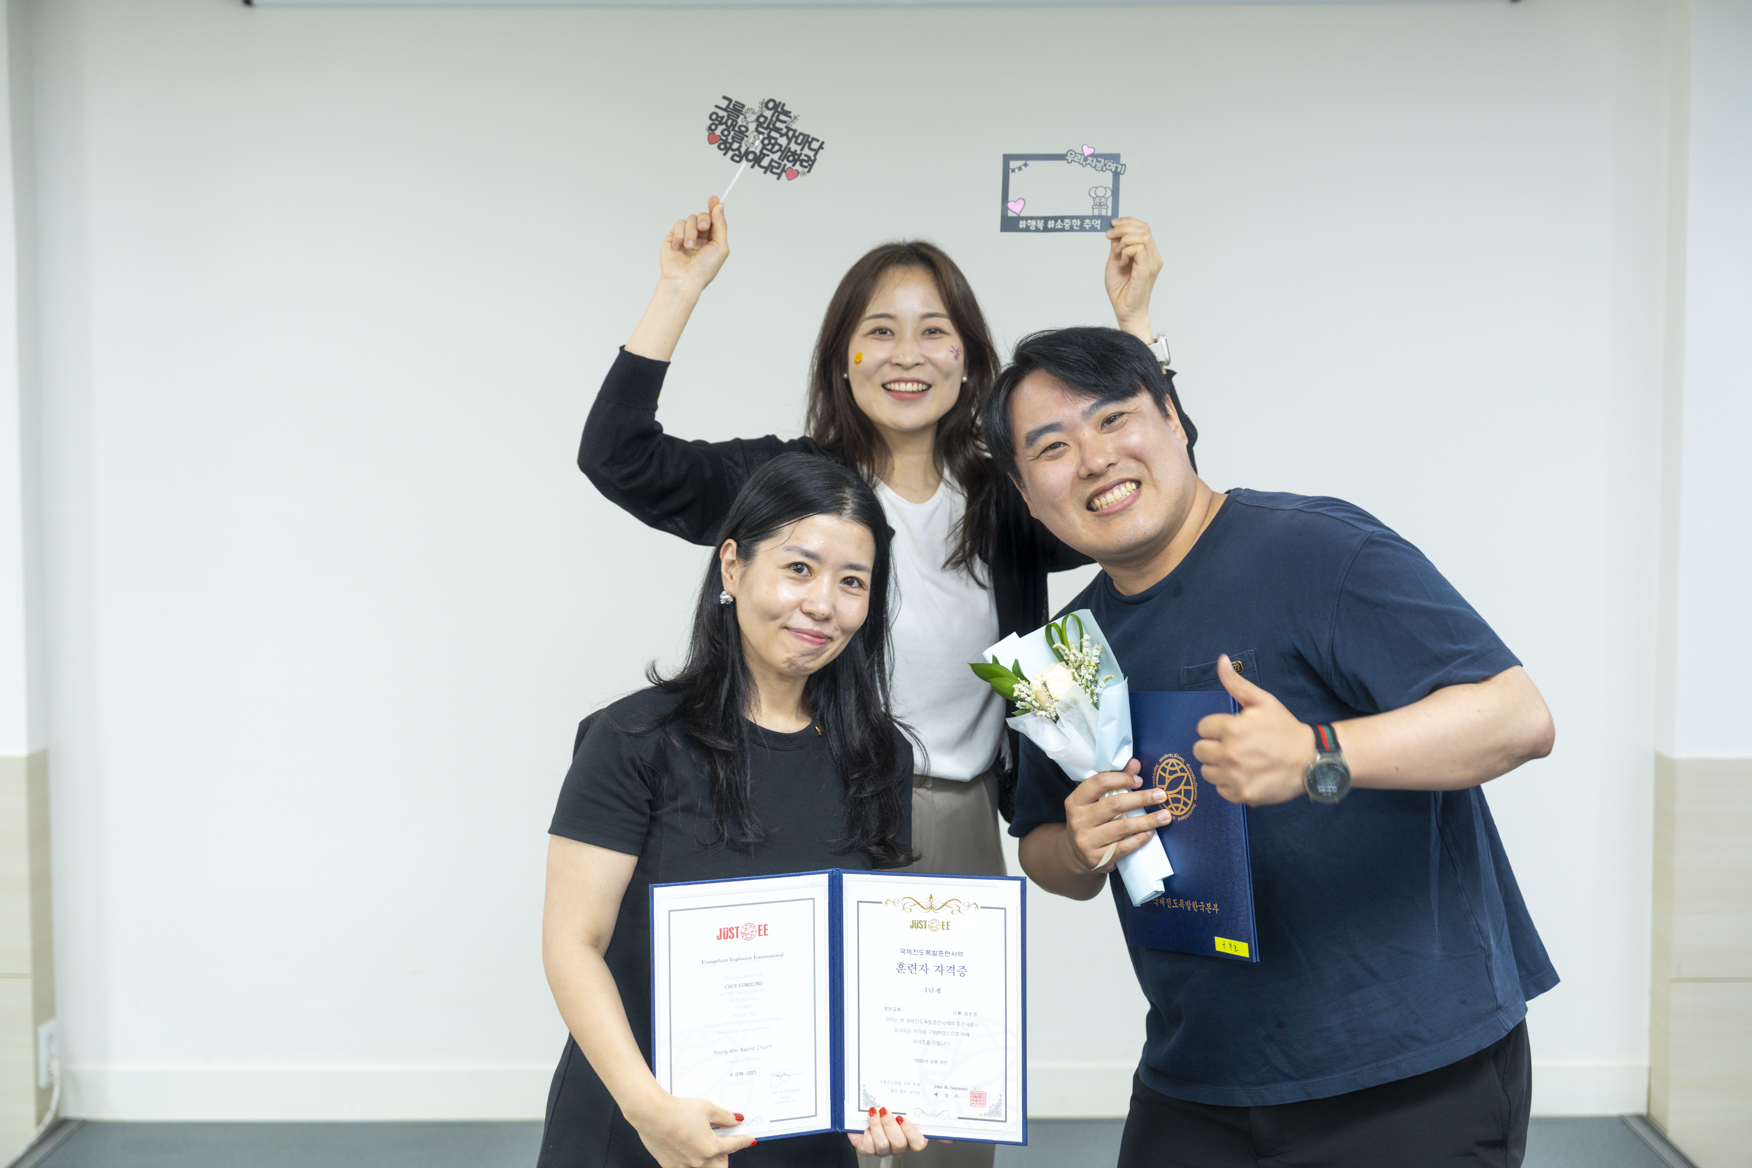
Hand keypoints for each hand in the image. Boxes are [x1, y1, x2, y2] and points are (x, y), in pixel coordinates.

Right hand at [625, 1091, 753, 1167]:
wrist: (651, 1114)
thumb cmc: (676, 1110)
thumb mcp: (707, 1108)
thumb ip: (724, 1117)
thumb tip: (736, 1120)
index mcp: (710, 1147)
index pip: (733, 1146)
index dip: (743, 1141)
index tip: (749, 1139)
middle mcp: (698, 1161)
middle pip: (721, 1165)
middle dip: (725, 1154)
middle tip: (723, 1141)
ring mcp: (683, 1166)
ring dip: (709, 1160)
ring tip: (705, 1145)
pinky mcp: (670, 1166)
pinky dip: (692, 1161)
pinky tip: (689, 1148)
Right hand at [655, 196, 729, 295]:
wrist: (684, 279)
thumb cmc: (704, 269)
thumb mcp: (720, 246)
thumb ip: (721, 225)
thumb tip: (720, 207)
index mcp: (713, 240)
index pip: (714, 219)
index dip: (714, 207)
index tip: (714, 199)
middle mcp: (700, 237)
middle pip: (703, 216)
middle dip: (704, 220)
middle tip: (703, 228)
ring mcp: (686, 236)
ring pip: (690, 219)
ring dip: (691, 232)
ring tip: (689, 247)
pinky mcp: (673, 236)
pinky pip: (679, 224)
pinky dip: (680, 235)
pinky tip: (679, 247)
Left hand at [847, 1105, 928, 1155]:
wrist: (866, 1116)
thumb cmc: (884, 1112)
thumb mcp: (897, 1107)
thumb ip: (903, 1107)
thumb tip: (904, 1099)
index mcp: (909, 1137)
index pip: (918, 1143)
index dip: (911, 1131)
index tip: (901, 1117)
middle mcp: (898, 1147)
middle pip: (899, 1143)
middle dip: (890, 1124)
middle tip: (884, 1111)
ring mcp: (884, 1151)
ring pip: (883, 1145)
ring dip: (877, 1125)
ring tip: (874, 1113)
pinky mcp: (870, 1151)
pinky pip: (869, 1148)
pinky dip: (868, 1134)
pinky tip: (868, 1126)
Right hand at [1063, 759, 1169, 873]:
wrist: (1075, 855)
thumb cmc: (1090, 822)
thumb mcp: (1095, 802)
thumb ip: (1114, 781)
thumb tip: (1134, 763)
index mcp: (1076, 801)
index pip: (1099, 783)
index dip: (1122, 779)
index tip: (1140, 781)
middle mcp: (1079, 820)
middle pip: (1114, 805)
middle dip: (1141, 798)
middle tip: (1161, 796)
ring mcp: (1087, 840)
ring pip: (1122, 827)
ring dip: (1147, 820)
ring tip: (1165, 816)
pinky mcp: (1097, 858)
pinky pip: (1124, 847)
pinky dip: (1140, 839)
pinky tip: (1151, 833)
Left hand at [1103, 216, 1161, 337]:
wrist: (1125, 311)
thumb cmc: (1121, 291)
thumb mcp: (1115, 261)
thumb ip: (1118, 246)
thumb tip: (1115, 230)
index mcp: (1148, 254)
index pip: (1143, 228)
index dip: (1127, 222)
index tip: (1112, 224)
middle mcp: (1154, 256)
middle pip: (1144, 228)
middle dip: (1123, 227)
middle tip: (1110, 235)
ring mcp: (1152, 262)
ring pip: (1142, 235)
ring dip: (1124, 240)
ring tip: (1117, 254)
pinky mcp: (1147, 269)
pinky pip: (1138, 248)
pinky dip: (1125, 251)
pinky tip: (1122, 262)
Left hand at [1193, 656, 1314, 805]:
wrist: (1311, 760)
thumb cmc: (1285, 729)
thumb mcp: (1263, 701)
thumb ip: (1237, 684)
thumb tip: (1221, 660)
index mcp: (1231, 728)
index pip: (1202, 728)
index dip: (1216, 728)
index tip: (1231, 731)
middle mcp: (1229, 753)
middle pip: (1199, 750)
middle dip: (1213, 747)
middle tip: (1234, 747)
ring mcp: (1235, 777)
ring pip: (1207, 772)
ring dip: (1219, 767)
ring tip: (1239, 762)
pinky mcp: (1242, 795)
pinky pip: (1221, 791)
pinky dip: (1230, 785)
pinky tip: (1246, 776)